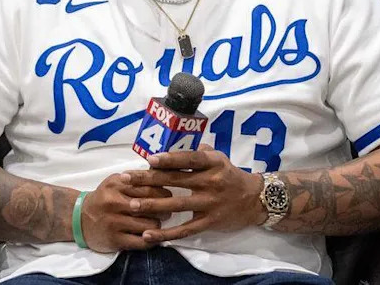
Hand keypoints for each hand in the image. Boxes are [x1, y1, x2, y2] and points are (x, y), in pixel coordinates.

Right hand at [79, 172, 171, 252]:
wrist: (79, 219)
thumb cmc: (103, 199)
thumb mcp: (115, 182)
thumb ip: (136, 178)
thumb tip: (162, 172)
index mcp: (116, 185)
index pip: (148, 187)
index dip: (163, 192)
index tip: (168, 195)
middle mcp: (114, 202)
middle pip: (150, 205)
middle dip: (164, 208)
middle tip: (167, 210)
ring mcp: (114, 222)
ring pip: (149, 225)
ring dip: (158, 225)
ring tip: (157, 223)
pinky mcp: (115, 240)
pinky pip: (142, 242)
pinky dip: (151, 240)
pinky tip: (152, 236)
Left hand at [124, 145, 265, 242]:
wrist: (254, 200)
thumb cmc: (230, 175)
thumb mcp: (219, 158)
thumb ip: (198, 152)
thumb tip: (174, 146)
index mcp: (213, 163)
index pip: (189, 160)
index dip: (170, 159)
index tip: (149, 160)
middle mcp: (211, 182)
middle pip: (176, 181)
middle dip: (148, 180)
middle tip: (125, 179)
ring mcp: (210, 203)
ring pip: (177, 205)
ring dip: (152, 205)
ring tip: (131, 205)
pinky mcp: (209, 222)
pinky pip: (185, 229)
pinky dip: (166, 233)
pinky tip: (149, 234)